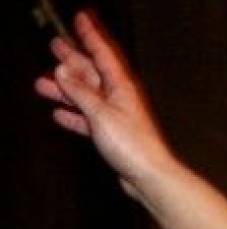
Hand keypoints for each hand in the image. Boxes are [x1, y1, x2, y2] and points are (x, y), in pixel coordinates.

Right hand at [33, 10, 178, 200]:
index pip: (103, 53)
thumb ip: (80, 92)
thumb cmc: (132, 145)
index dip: (91, 35)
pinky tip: (58, 115)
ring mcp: (116, 116)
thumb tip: (63, 71)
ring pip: (85, 97)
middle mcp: (119, 98)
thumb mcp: (101, 113)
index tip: (81, 19)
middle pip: (92, 73)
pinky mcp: (112, 135)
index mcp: (121, 86)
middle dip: (73, 59)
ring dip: (64, 89)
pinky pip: (88, 120)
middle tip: (55, 45)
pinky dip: (73, 116)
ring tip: (41, 82)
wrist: (148, 176)